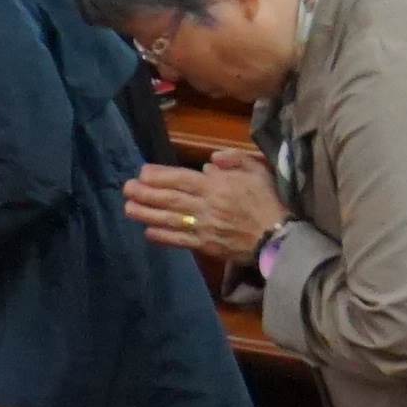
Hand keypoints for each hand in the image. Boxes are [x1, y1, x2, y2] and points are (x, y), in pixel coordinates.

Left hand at [122, 147, 283, 265]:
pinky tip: (148, 233)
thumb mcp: (258, 170)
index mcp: (217, 186)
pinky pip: (180, 241)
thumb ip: (235, 160)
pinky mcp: (206, 245)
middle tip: (126, 188)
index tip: (142, 172)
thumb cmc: (269, 200)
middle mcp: (206, 206)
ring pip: (169, 219)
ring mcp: (204, 227)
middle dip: (145, 193)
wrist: (279, 236)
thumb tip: (209, 162)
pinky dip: (163, 237)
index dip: (159, 176)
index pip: (181, 179)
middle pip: (170, 198)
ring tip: (128, 208)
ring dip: (146, 214)